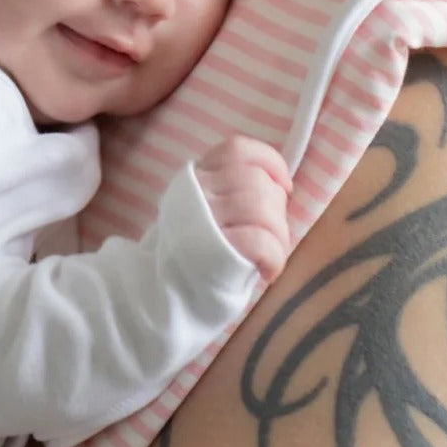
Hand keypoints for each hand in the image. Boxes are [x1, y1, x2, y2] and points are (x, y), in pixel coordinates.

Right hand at [195, 135, 291, 279]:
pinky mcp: (215, 251)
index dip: (269, 162)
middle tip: (271, 236)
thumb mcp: (204, 210)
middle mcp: (197, 192)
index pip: (237, 150)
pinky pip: (261, 241)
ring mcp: (204, 220)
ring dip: (279, 235)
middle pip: (256, 180)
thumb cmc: (197, 255)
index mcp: (196, 177)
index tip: (284, 186)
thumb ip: (230, 189)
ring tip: (270, 256)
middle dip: (277, 208)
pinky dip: (275, 257)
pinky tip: (267, 271)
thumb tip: (279, 185)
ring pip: (263, 208)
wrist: (163, 296)